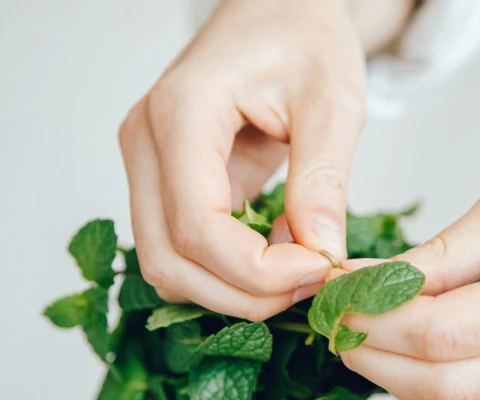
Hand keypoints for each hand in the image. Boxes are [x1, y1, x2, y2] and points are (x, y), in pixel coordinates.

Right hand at [118, 0, 412, 319]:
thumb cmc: (304, 39)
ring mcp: (147, 166)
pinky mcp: (165, 184)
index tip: (320, 269)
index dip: (257, 270)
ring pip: (167, 266)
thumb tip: (323, 255)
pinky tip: (278, 250)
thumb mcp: (333, 101)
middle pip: (169, 260)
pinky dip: (228, 272)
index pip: (196, 226)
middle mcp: (146, 144)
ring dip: (232, 289)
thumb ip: (324, 178)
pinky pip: (182, 251)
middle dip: (243, 293)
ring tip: (298, 266)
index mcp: (181, 113)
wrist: (278, 14)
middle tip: (312, 281)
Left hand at [339, 136, 479, 399]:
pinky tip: (402, 348)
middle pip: (447, 386)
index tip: (335, 292)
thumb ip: (447, 251)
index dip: (377, 318)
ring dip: (394, 377)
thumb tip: (371, 284)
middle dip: (375, 355)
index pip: (449, 333)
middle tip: (334, 317)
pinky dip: (429, 383)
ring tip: (359, 331)